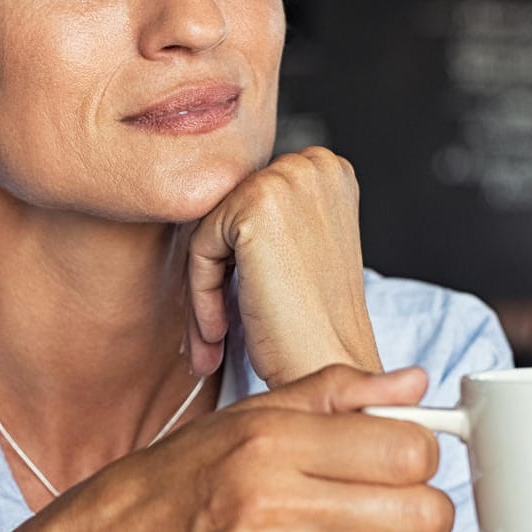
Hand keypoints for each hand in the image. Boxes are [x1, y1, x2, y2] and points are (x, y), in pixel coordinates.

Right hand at [28, 365, 451, 531]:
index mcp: (269, 441)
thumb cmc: (174, 481)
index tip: (400, 458)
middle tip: (393, 505)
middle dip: (421, 509)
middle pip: (420, 513)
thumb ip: (334, 394)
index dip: (419, 453)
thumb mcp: (244, 418)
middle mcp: (271, 504)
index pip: (406, 449)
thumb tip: (413, 385)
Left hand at [184, 146, 381, 384]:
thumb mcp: (299, 249)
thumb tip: (206, 202)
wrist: (330, 367)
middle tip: (215, 333)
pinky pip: (200, 248)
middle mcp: (313, 164)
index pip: (249, 202)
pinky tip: (218, 334)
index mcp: (328, 169)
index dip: (237, 260)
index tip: (236, 306)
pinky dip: (201, 296)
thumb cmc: (316, 324)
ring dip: (205, 291)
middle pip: (227, 214)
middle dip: (217, 275)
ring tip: (214, 340)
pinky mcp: (256, 205)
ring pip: (209, 232)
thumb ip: (268, 216)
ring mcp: (287, 179)